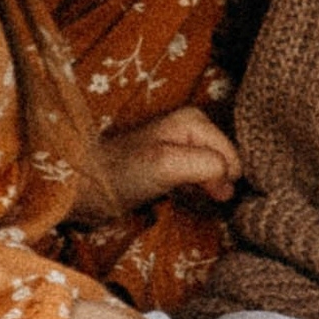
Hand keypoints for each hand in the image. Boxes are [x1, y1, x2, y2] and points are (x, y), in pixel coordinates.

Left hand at [98, 105, 240, 213]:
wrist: (85, 185)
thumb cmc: (123, 173)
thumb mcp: (167, 165)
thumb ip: (206, 165)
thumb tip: (229, 178)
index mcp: (195, 120)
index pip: (232, 159)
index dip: (222, 181)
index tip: (205, 196)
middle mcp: (194, 127)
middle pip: (227, 165)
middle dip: (217, 184)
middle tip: (193, 197)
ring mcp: (185, 145)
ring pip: (217, 174)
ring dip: (208, 190)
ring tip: (186, 198)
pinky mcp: (175, 163)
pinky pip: (203, 180)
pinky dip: (199, 192)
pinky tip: (183, 198)